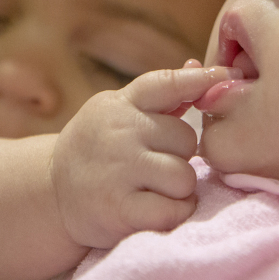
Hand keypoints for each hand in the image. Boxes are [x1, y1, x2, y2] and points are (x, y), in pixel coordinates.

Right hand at [51, 60, 241, 248]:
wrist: (50, 193)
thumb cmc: (96, 149)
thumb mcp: (118, 113)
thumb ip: (160, 96)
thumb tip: (199, 66)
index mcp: (120, 105)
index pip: (166, 84)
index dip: (201, 79)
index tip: (228, 74)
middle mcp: (119, 133)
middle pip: (187, 140)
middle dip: (181, 155)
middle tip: (157, 164)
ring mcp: (118, 171)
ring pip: (185, 177)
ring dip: (180, 188)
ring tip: (156, 188)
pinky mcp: (120, 210)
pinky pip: (174, 210)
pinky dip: (175, 213)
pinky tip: (156, 209)